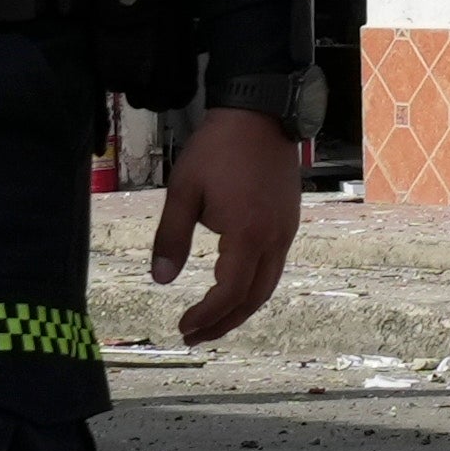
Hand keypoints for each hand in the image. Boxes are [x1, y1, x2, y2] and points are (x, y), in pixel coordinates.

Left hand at [152, 105, 302, 344]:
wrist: (260, 113)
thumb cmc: (218, 149)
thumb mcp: (183, 191)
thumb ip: (171, 237)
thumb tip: (161, 280)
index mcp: (247, 234)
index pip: (229, 292)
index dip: (207, 315)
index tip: (183, 326)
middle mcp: (274, 239)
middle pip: (253, 298)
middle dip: (224, 322)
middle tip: (195, 336)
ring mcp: (286, 231)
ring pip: (267, 285)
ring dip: (240, 309)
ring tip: (212, 322)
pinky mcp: (288, 222)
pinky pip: (273, 267)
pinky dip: (253, 288)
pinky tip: (234, 289)